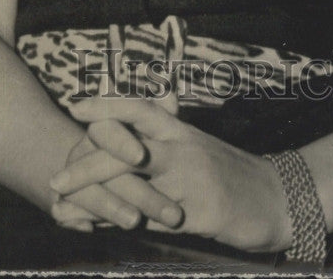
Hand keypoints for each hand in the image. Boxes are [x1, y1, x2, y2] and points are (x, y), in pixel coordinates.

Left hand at [52, 95, 292, 252]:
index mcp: (181, 131)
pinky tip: (98, 227)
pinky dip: (118, 221)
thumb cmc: (230, 176)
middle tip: (56, 180)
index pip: (139, 107)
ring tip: (65, 208)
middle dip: (85, 163)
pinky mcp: (199, 210)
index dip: (107, 105)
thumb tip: (123, 153)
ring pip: (133, 182)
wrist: (277, 198)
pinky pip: (150, 216)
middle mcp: (183, 148)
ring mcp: (191, 179)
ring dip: (93, 197)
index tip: (76, 107)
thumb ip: (162, 148)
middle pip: (125, 145)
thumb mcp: (197, 152)